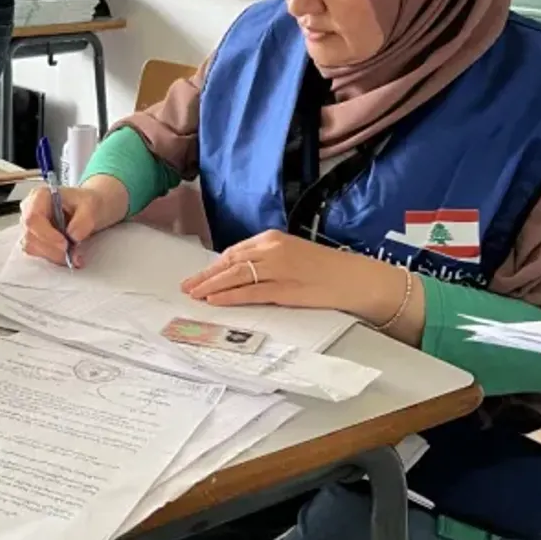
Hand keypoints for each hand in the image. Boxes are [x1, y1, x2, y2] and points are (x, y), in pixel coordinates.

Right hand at [18, 181, 124, 266]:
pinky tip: (69, 257)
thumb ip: (83, 220)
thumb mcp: (91, 206)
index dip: (46, 234)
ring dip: (54, 256)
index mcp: (40, 196)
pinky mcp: (34, 239)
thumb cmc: (86, 203)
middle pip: (30, 236)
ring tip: (75, 257)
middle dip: (53, 249)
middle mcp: (29, 210)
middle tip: (74, 255)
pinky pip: (38, 254)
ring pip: (32, 248)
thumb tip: (72, 236)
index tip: (65, 244)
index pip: (32, 218)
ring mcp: (30, 226)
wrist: (88, 210)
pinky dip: (55, 258)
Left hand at [180, 229, 407, 317]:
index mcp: (272, 239)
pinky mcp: (284, 289)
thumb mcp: (292, 255)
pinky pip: (250, 292)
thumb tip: (240, 271)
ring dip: (211, 286)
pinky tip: (215, 300)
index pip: (234, 252)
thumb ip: (267, 259)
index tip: (198, 275)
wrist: (355, 277)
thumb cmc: (325, 269)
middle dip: (205, 276)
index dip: (213, 266)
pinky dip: (230, 296)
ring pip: (235, 276)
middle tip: (186, 286)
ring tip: (193, 294)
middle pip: (229, 263)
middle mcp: (271, 250)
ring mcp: (277, 268)